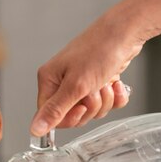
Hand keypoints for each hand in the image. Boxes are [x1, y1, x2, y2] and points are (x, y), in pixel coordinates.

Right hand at [29, 0, 151, 135]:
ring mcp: (81, 82)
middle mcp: (62, 82)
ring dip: (104, 100)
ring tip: (106, 82)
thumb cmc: (99, 50)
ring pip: (91, 110)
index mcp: (49, 80)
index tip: (82, 108)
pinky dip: (115, 96)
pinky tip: (116, 83)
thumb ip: (55, 111)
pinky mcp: (97, 82)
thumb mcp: (75, 86)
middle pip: (73, 114)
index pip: (50, 115)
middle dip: (90, 107)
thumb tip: (35, 129)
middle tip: (95, 90)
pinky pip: (106, 103)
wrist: (125, 32)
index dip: (69, 117)